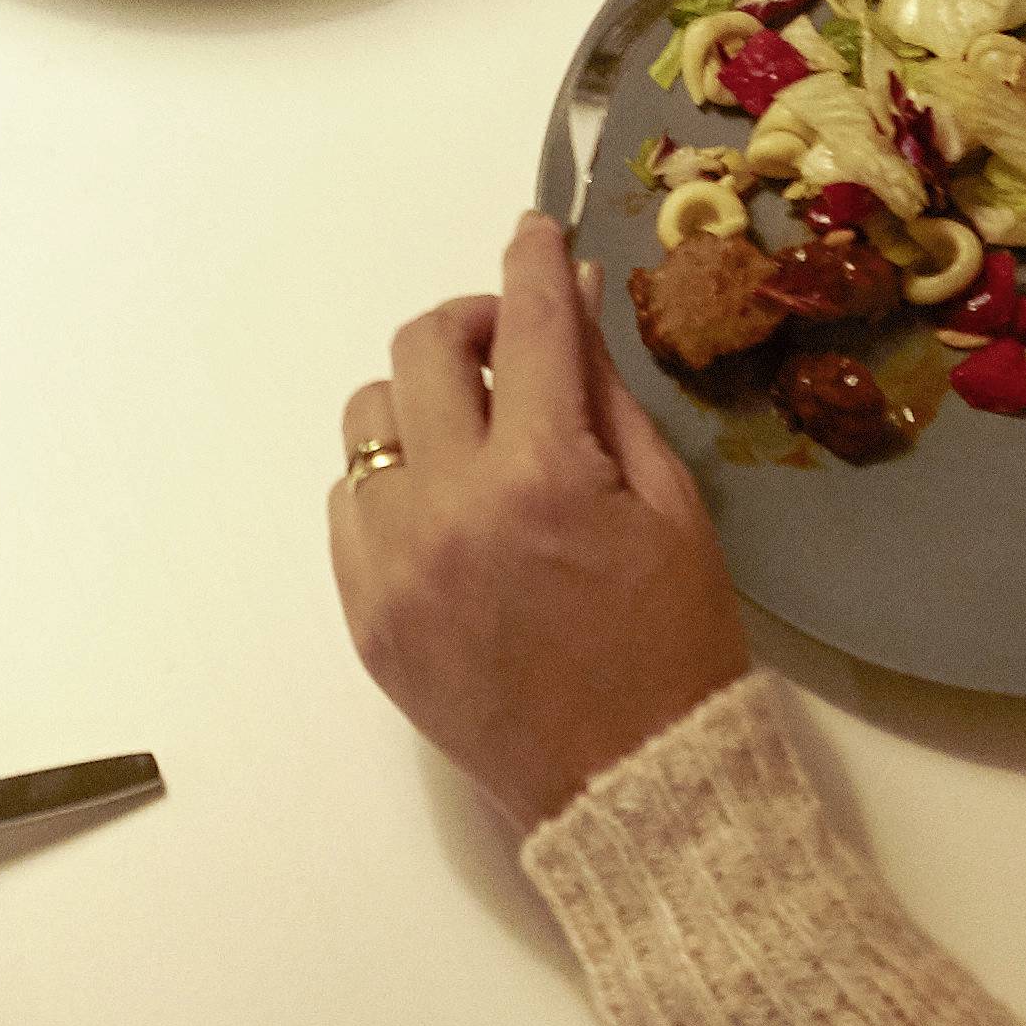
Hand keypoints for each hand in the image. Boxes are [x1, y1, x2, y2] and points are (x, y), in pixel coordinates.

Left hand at [329, 214, 750, 833]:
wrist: (632, 789)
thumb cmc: (674, 647)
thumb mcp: (669, 508)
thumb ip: (607, 397)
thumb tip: (572, 301)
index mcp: (540, 477)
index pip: (526, 327)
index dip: (531, 265)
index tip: (534, 236)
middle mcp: (447, 510)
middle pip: (420, 350)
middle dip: (471, 324)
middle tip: (512, 347)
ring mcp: (390, 565)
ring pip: (369, 422)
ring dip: (422, 407)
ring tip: (479, 440)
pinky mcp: (363, 614)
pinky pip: (350, 504)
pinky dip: (395, 486)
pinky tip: (451, 513)